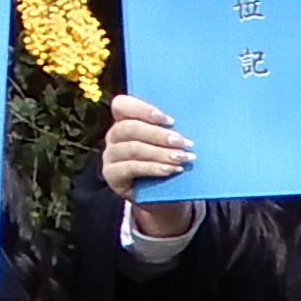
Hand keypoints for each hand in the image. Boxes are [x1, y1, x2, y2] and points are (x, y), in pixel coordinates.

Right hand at [101, 92, 196, 235]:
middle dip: (159, 134)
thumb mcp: (168, 143)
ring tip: (182, 158)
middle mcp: (113, 136)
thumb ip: (169, 129)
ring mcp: (110, 156)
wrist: (163, 196)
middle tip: (183, 142)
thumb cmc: (167, 161)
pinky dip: (153, 167)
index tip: (170, 120)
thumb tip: (190, 120)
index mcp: (123, 119)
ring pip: (132, 148)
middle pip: (129, 128)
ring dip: (160, 152)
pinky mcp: (112, 175)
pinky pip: (131, 168)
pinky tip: (171, 169)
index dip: (143, 109)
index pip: (122, 105)